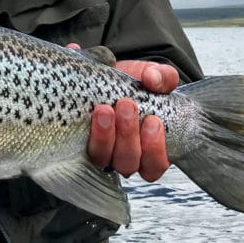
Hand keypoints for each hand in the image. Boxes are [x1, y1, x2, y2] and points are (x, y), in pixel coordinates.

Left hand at [69, 45, 179, 180]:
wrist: (106, 78)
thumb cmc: (136, 84)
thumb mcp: (154, 77)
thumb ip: (163, 76)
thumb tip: (153, 78)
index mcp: (148, 148)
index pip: (155, 165)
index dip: (154, 148)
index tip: (152, 120)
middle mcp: (124, 156)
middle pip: (128, 162)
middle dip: (128, 134)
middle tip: (126, 105)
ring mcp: (101, 152)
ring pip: (104, 159)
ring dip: (106, 136)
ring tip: (105, 109)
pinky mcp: (80, 144)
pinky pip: (83, 151)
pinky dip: (90, 133)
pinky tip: (93, 114)